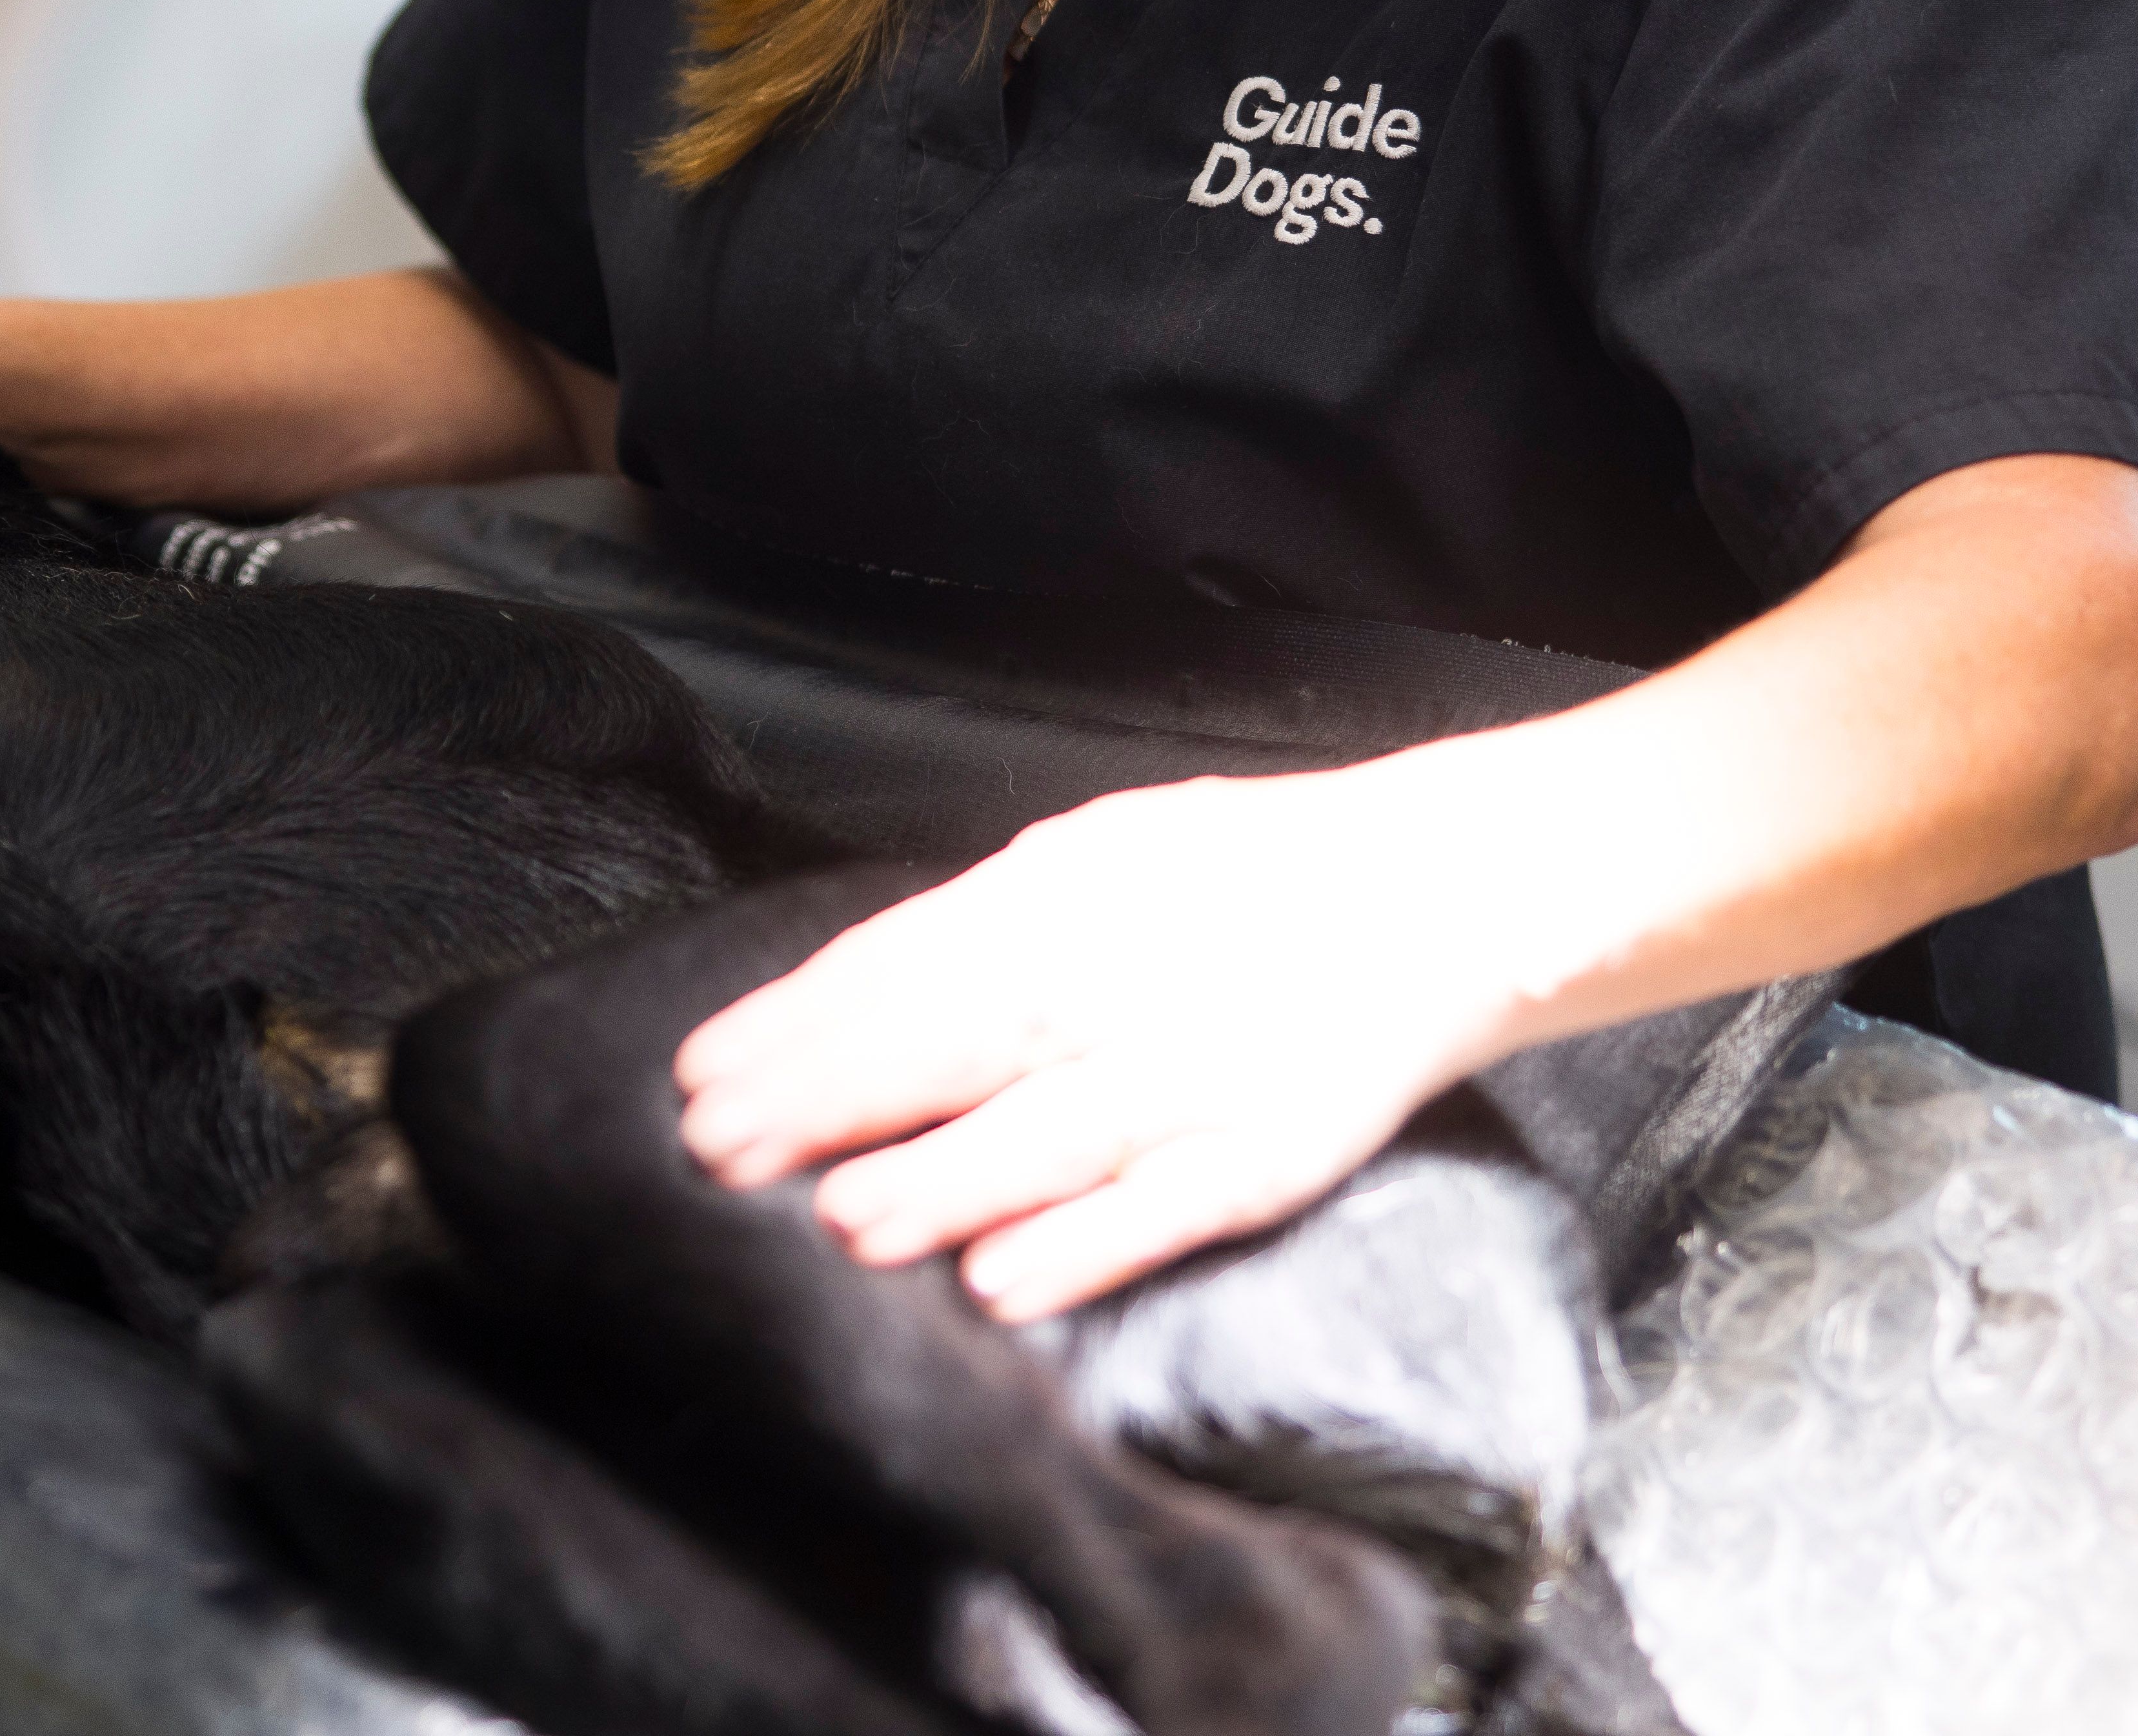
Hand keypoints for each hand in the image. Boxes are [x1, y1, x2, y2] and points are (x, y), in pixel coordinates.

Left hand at [669, 766, 1530, 1323]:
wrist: (1438, 891)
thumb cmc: (1238, 878)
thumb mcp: (1095, 854)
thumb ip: (981, 923)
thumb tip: (851, 989)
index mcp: (1067, 894)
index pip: (903, 963)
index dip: (797, 1022)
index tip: (699, 1071)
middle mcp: (1123, 976)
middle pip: (955, 1042)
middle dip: (830, 1099)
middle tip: (718, 1150)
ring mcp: (1200, 1069)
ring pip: (1050, 1135)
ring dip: (941, 1182)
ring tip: (838, 1223)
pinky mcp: (1273, 1150)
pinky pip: (1168, 1208)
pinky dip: (1087, 1245)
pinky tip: (1003, 1283)